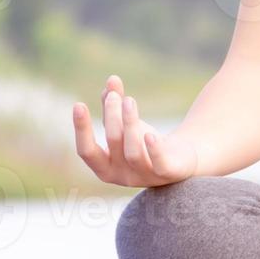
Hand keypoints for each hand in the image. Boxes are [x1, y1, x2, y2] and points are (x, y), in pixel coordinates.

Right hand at [73, 75, 198, 187]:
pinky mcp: (167, 174)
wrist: (180, 162)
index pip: (87, 151)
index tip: (79, 104)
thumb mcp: (126, 125)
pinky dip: (153, 149)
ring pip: (133, 152)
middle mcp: (123, 177)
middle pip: (113, 143)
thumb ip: (115, 107)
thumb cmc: (144, 143)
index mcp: (106, 168)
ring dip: (130, 123)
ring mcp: (145, 177)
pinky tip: (150, 134)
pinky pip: (159, 164)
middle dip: (112, 116)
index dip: (82, 129)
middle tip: (114, 96)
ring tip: (129, 100)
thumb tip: (111, 81)